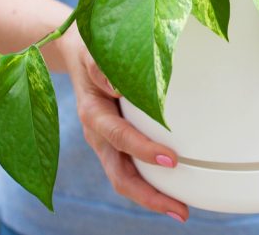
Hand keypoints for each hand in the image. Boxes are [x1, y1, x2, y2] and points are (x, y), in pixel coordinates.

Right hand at [61, 25, 189, 222]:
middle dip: (149, 196)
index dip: (143, 149)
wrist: (76, 50)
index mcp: (93, 112)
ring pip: (125, 178)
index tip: (171, 159)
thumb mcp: (95, 51)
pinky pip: (130, 168)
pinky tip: (174, 190)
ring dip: (152, 197)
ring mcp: (106, 142)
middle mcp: (98, 133)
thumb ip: (103, 67)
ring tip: (182, 211)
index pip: (119, 136)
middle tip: (180, 210)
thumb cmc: (92, 47)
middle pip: (120, 174)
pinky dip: (151, 182)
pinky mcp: (115, 142)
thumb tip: (120, 85)